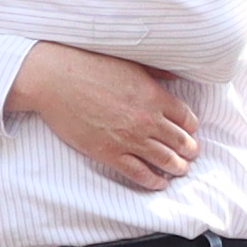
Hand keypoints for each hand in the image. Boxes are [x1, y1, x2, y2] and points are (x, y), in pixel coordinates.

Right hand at [10, 40, 199, 188]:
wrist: (55, 80)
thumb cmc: (89, 66)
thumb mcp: (130, 63)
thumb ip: (157, 73)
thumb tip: (177, 76)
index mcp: (154, 96)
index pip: (186, 118)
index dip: (191, 127)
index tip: (190, 131)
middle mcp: (147, 120)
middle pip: (181, 142)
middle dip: (189, 150)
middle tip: (191, 154)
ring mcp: (129, 139)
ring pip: (164, 160)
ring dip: (177, 167)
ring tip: (181, 169)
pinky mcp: (109, 153)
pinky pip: (139, 173)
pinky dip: (153, 180)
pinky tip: (159, 183)